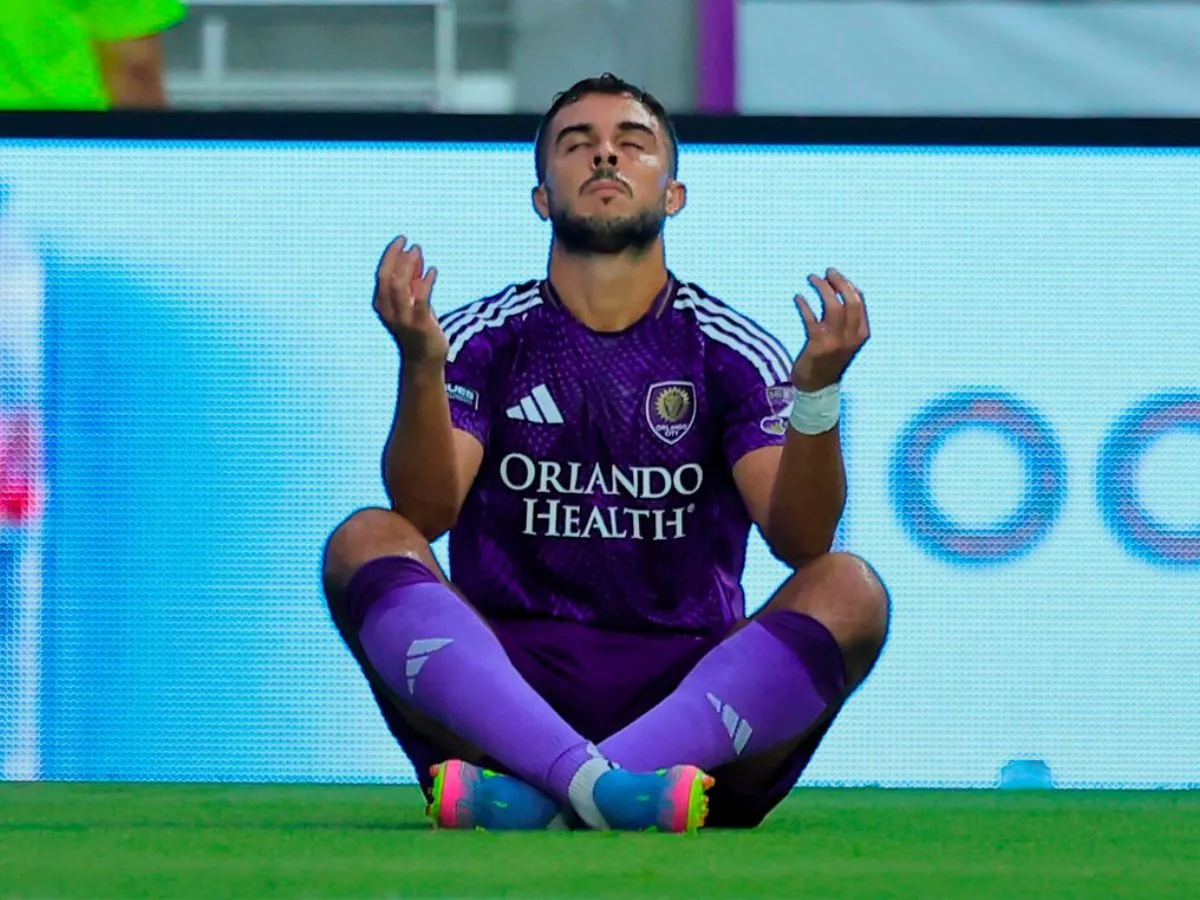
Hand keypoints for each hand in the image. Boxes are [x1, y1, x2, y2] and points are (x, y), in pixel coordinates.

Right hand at [374, 235, 443, 364]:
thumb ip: (413, 280)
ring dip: (408, 266)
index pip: (382, 275)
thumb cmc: (419, 329)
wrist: (424, 361)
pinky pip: (421, 299)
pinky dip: (426, 282)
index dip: (390, 255)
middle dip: (394, 256)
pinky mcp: (420, 325)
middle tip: (408, 241)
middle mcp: (389, 312)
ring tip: (419, 251)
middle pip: (386, 278)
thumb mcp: (413, 302)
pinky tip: (433, 271)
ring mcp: (403, 319)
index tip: (402, 240)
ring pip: (399, 287)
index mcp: (383, 305)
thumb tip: (415, 254)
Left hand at [791, 268, 869, 390]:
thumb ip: (847, 321)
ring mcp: (835, 341)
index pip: (860, 302)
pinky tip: (798, 297)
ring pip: (833, 306)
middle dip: (839, 282)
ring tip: (811, 278)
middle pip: (850, 301)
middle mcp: (851, 336)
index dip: (848, 285)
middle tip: (827, 272)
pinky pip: (811, 317)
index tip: (836, 276)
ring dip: (822, 288)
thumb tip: (842, 289)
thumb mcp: (846, 341)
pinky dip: (804, 304)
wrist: (818, 387)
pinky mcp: (817, 345)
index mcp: (861, 334)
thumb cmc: (830, 359)